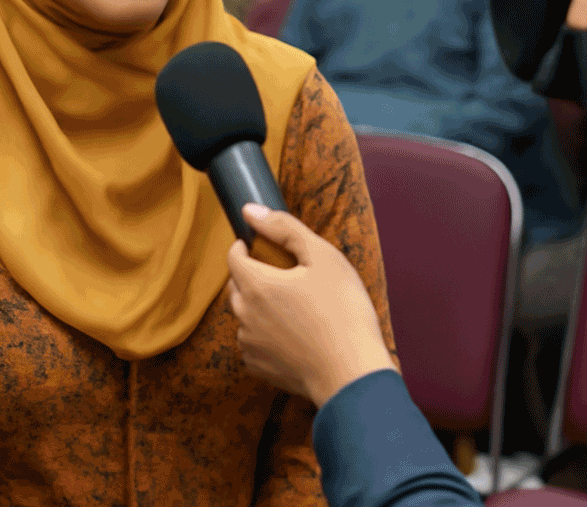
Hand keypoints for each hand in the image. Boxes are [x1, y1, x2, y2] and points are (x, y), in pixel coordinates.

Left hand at [226, 204, 395, 409]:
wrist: (353, 375)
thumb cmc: (342, 311)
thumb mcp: (322, 257)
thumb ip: (284, 228)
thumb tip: (250, 211)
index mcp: (255, 285)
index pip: (232, 256)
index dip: (244, 246)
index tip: (259, 245)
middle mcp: (244, 316)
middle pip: (236, 285)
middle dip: (251, 274)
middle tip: (284, 274)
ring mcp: (250, 345)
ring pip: (243, 315)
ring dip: (257, 305)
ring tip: (292, 305)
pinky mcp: (260, 369)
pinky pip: (253, 342)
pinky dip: (264, 333)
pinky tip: (293, 333)